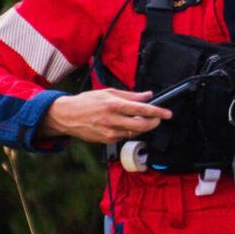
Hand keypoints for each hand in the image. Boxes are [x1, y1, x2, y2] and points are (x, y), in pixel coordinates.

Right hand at [39, 88, 171, 143]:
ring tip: (142, 119)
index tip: (167, 113)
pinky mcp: (107, 140)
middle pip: (141, 125)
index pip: (141, 110)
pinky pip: (125, 136)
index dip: (157, 112)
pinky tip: (125, 124)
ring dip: (143, 127)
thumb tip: (147, 95)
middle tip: (159, 118)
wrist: (67, 116)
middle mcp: (112, 120)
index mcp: (113, 105)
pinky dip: (130, 130)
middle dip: (154, 122)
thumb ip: (130, 95)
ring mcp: (109, 132)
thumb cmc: (86, 102)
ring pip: (135, 132)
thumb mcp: (108, 92)